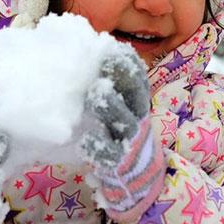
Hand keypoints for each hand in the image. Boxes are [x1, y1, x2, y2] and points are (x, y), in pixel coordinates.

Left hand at [79, 49, 150, 168]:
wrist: (138, 174)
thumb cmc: (121, 131)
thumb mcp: (123, 108)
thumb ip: (111, 87)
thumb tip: (88, 55)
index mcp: (137, 103)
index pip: (139, 80)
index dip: (130, 64)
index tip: (115, 48)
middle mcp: (137, 118)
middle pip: (135, 96)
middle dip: (123, 77)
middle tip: (105, 62)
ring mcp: (129, 140)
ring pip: (123, 121)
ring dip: (110, 106)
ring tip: (95, 92)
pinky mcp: (117, 161)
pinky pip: (109, 154)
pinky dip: (98, 147)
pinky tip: (85, 140)